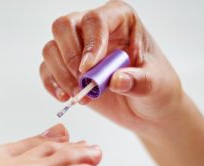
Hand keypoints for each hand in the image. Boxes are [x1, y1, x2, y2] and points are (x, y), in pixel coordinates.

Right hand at [40, 1, 183, 133]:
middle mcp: (95, 28)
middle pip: (64, 26)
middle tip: (83, 83)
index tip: (88, 69)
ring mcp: (78, 47)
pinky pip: (47, 69)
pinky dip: (52, 85)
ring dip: (61, 75)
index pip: (95, 20)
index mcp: (120, 19)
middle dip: (69, 57)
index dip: (89, 43)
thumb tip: (117, 80)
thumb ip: (139, 81)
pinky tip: (67, 97)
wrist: (148, 109)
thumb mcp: (155, 85)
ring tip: (81, 96)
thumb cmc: (156, 88)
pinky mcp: (67, 68)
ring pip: (51, 48)